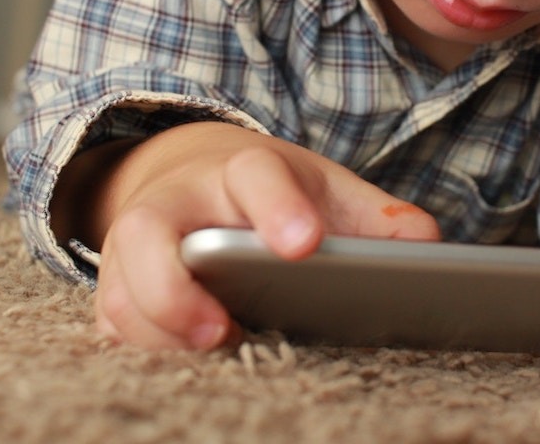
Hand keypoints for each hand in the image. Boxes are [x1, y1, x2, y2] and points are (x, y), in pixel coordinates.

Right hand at [81, 122, 439, 350]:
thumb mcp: (328, 192)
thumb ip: (376, 220)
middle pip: (148, 230)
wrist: (198, 176)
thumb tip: (430, 249)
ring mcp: (137, 242)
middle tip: (223, 330)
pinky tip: (181, 368)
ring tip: (213, 355)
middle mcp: (179, 201)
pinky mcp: (116, 282)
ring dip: (156, 329)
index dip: (277, 208)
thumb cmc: (276, 194)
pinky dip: (138, 349)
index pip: (255, 175)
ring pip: (117, 285)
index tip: (303, 246)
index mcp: (243, 171)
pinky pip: (109, 321)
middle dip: (176, 286)